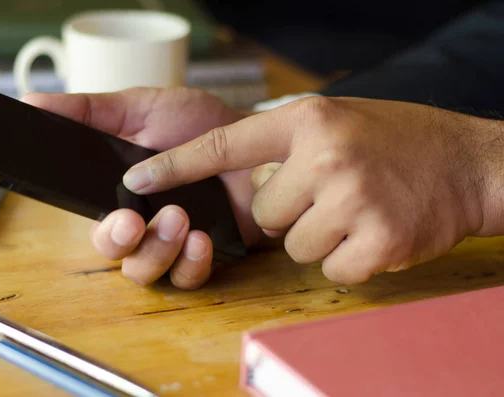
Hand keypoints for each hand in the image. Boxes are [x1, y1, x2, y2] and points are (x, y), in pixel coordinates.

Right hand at [22, 88, 263, 288]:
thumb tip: (31, 102)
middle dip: (121, 242)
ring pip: (145, 272)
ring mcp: (173, 243)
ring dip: (158, 251)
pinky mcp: (205, 256)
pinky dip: (192, 265)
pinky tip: (203, 240)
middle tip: (137, 221)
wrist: (254, 140)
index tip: (115, 216)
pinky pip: (187, 279)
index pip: (94, 222)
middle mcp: (142, 224)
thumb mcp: (142, 109)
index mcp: (120, 194)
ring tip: (182, 219)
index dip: (99, 227)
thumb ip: (91, 111)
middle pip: (114, 254)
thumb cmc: (198, 124)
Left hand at [122, 96, 493, 284]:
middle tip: (328, 196)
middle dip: (289, 214)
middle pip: (264, 213)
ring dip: (320, 237)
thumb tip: (244, 178)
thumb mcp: (335, 121)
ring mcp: (350, 197)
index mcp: (307, 120)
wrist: (466, 163)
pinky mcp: (375, 239)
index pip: (224, 144)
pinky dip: (348, 260)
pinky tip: (373, 232)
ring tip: (356, 210)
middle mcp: (324, 155)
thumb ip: (286, 144)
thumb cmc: (398, 141)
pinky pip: (331, 269)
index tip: (137, 180)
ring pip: (294, 245)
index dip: (177, 164)